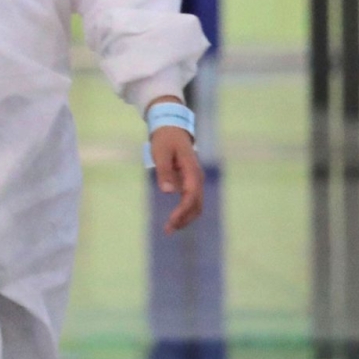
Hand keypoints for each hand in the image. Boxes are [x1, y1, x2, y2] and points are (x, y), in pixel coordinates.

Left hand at [150, 110, 203, 234]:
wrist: (172, 128)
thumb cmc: (165, 140)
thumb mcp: (161, 153)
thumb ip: (164, 171)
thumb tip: (167, 192)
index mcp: (192, 170)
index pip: (191, 196)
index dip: (182, 211)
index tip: (171, 222)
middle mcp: (197, 177)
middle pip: (196, 204)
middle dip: (184, 219)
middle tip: (168, 230)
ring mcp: (195, 180)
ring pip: (196, 204)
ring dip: (186, 217)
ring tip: (170, 228)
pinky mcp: (190, 181)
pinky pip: (191, 200)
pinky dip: (185, 211)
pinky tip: (175, 219)